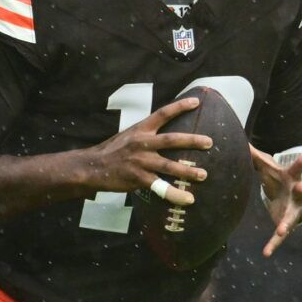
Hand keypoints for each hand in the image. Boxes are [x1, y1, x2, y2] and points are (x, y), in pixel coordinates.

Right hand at [75, 96, 210, 206]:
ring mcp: (140, 162)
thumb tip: (166, 135)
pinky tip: (187, 199)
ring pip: (168, 166)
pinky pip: (160, 187)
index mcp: (140, 129)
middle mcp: (142, 143)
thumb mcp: (128, 135)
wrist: (92, 167)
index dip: (179, 106)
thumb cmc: (113, 151)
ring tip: (203, 175)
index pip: (162, 114)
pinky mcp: (138, 178)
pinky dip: (174, 194)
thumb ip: (146, 134)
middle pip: (171, 140)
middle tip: (209, 142)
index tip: (196, 102)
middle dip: (191, 141)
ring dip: (187, 171)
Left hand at [253, 146, 301, 256]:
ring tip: (281, 230)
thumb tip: (241, 142)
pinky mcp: (286, 225)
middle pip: (300, 192)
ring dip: (286, 224)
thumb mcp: (269, 167)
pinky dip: (273, 245)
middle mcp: (296, 196)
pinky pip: (279, 237)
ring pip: (291, 218)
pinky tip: (265, 253)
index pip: (298, 169)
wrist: (292, 201)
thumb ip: (256, 156)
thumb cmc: (279, 180)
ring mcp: (293, 212)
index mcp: (293, 179)